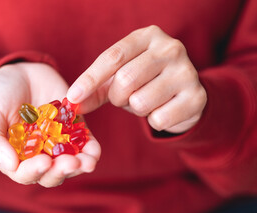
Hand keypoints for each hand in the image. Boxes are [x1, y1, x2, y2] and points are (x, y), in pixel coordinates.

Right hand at [0, 63, 100, 186]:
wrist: (19, 71)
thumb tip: (10, 165)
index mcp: (15, 157)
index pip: (25, 174)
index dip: (35, 171)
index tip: (44, 162)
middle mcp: (37, 155)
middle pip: (50, 173)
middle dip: (61, 171)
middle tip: (71, 163)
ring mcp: (57, 143)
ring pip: (70, 163)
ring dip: (80, 165)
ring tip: (88, 162)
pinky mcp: (73, 129)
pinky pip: (84, 144)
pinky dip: (90, 149)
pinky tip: (94, 151)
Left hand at [67, 25, 206, 133]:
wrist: (185, 94)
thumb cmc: (146, 81)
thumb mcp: (119, 77)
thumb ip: (95, 88)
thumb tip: (71, 103)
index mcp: (148, 36)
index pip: (112, 57)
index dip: (89, 79)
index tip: (72, 98)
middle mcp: (171, 48)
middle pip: (125, 80)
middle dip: (117, 97)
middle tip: (125, 97)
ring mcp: (187, 71)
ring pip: (140, 102)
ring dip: (135, 109)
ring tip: (146, 101)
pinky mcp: (197, 97)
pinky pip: (158, 119)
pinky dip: (153, 120)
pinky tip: (162, 110)